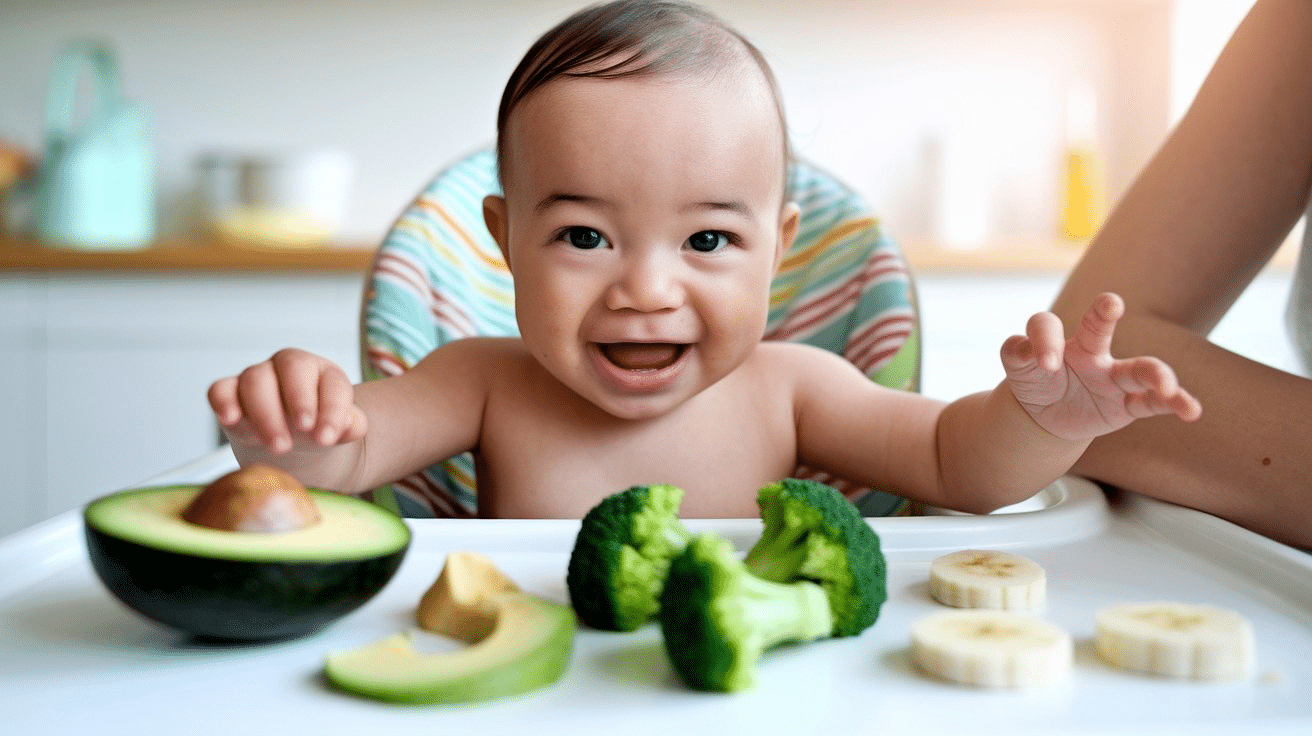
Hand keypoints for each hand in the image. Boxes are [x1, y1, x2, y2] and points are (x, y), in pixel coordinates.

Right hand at [208, 349, 367, 453]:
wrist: (289, 445)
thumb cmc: (317, 431)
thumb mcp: (339, 431)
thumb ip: (351, 426)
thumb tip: (351, 425)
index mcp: (324, 373)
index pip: (332, 383)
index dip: (331, 409)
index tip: (327, 438)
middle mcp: (289, 367)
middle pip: (292, 370)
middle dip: (299, 402)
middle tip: (303, 433)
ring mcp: (257, 377)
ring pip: (256, 381)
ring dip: (266, 414)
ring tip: (279, 446)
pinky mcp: (229, 394)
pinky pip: (220, 389)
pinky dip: (222, 402)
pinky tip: (230, 419)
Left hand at [1000, 292, 1201, 440]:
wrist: (1046, 415)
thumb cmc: (1035, 383)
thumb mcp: (1019, 371)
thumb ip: (1016, 356)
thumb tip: (1018, 346)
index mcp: (1058, 341)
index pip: (1046, 326)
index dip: (1044, 340)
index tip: (1043, 365)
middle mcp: (1091, 352)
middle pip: (1098, 329)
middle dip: (1103, 314)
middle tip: (1110, 303)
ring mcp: (1112, 377)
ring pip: (1139, 369)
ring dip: (1157, 375)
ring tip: (1166, 385)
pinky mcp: (1127, 403)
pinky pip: (1153, 402)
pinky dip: (1173, 404)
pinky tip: (1191, 411)